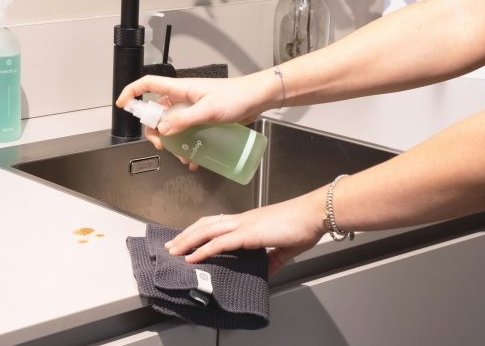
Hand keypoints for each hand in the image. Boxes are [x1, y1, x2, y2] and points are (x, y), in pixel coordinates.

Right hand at [115, 72, 275, 151]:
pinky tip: (195, 158)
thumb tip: (163, 129)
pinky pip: (188, 133)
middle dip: (155, 130)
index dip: (132, 93)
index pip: (148, 85)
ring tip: (183, 155)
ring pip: (172, 126)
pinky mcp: (203, 119)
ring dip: (173, 143)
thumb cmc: (237, 96)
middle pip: (157, 112)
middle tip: (162, 144)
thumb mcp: (208, 110)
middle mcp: (183, 98)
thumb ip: (185, 120)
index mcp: (180, 89)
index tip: (123, 105)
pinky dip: (188, 146)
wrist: (258, 99)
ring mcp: (193, 109)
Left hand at [164, 191, 326, 275]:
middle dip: (185, 236)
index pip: (215, 223)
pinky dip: (203, 249)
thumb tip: (266, 271)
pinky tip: (193, 257)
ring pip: (206, 231)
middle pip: (204, 225)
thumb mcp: (284, 247)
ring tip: (174, 252)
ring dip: (187, 241)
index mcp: (247, 221)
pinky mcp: (248, 233)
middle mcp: (241, 220)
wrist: (314, 214)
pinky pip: (220, 242)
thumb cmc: (302, 225)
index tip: (185, 240)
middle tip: (170, 246)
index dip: (198, 231)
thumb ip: (272, 259)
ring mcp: (243, 225)